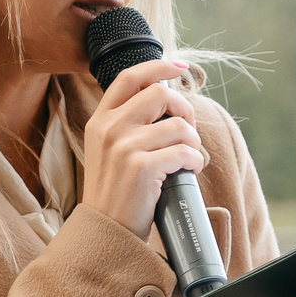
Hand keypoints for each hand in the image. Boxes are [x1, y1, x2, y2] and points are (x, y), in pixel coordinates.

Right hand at [81, 57, 210, 239]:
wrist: (105, 230)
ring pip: (178, 125)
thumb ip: (127, 123)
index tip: (179, 66)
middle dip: (184, 108)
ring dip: (193, 140)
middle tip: (188, 129)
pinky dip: (195, 161)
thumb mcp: (108, 150)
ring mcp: (124, 147)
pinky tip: (189, 170)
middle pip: (159, 93)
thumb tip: (168, 100)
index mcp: (100, 120)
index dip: (158, 65)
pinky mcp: (141, 167)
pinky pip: (184, 152)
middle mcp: (109, 129)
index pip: (130, 77)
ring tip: (188, 156)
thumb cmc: (114, 191)